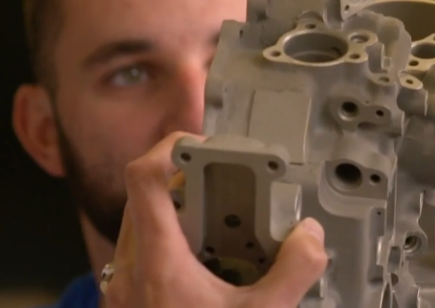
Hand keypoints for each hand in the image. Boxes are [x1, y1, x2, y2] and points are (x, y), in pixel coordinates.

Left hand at [101, 131, 434, 306]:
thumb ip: (294, 270)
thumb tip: (309, 236)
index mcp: (158, 261)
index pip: (145, 176)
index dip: (172, 147)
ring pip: (144, 227)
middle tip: (228, 192)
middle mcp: (131, 268)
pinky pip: (146, 257)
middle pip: (147, 196)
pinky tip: (213, 274)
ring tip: (225, 236)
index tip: (203, 144)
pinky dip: (178, 251)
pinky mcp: (130, 304)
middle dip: (190, 187)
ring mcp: (125, 288)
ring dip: (184, 220)